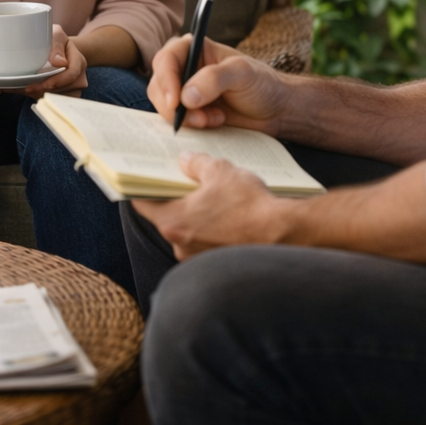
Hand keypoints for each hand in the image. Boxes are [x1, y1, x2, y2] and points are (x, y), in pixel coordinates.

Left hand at [21, 25, 86, 96]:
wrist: (60, 51)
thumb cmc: (56, 42)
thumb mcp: (56, 35)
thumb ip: (57, 44)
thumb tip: (59, 62)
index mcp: (79, 61)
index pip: (71, 74)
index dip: (56, 81)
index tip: (41, 83)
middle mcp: (80, 77)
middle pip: (63, 89)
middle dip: (44, 90)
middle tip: (26, 88)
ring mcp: (75, 89)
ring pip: (58, 98)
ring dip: (40, 95)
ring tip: (24, 89)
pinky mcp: (67, 96)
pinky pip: (55, 102)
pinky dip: (41, 97)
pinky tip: (29, 92)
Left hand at [131, 151, 290, 259]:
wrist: (285, 235)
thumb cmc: (250, 205)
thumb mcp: (220, 171)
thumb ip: (196, 163)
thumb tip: (185, 160)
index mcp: (173, 222)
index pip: (142, 203)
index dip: (141, 186)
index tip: (142, 176)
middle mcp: (180, 245)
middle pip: (165, 216)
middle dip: (174, 198)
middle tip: (181, 180)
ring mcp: (198, 258)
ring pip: (187, 230)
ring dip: (194, 215)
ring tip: (210, 196)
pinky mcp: (217, 264)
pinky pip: (205, 242)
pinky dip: (210, 229)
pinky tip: (225, 214)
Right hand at [147, 34, 286, 133]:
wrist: (275, 111)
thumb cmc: (262, 84)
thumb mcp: (242, 73)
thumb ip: (214, 79)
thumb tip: (186, 96)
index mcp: (194, 50)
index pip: (166, 60)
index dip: (166, 81)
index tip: (175, 102)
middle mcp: (185, 69)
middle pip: (159, 85)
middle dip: (174, 105)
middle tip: (198, 118)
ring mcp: (185, 92)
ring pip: (164, 105)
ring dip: (184, 117)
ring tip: (214, 119)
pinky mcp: (190, 112)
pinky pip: (175, 120)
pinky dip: (190, 126)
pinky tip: (214, 123)